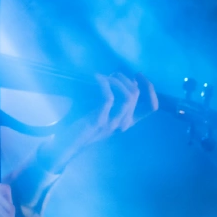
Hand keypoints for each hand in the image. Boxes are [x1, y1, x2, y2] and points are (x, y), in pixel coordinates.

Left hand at [36, 72, 158, 172]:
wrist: (64, 144)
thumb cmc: (80, 124)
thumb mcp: (100, 110)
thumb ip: (113, 98)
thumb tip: (122, 78)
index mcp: (126, 121)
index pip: (151, 107)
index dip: (150, 89)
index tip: (138, 74)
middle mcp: (123, 124)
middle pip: (137, 96)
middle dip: (126, 78)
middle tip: (113, 73)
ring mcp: (112, 123)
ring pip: (129, 97)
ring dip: (118, 81)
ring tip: (106, 76)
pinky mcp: (99, 121)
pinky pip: (109, 98)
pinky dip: (104, 84)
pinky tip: (97, 78)